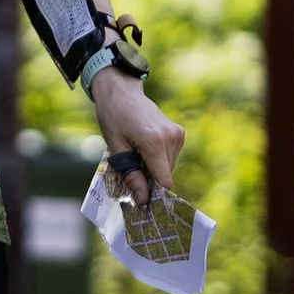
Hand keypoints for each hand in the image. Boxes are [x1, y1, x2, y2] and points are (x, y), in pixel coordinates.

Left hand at [90, 70, 184, 207]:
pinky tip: (146, 147)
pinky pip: (171, 157)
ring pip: (169, 167)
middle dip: (151, 179)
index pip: (164, 181)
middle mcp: (170, 138)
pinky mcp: (179, 132)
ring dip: (155, 168)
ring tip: (138, 154)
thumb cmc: (113, 119)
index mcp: (153, 142)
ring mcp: (177, 134)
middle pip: (166, 175)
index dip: (154, 194)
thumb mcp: (116, 150)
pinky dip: (160, 159)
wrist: (121, 92)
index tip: (143, 202)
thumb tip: (143, 201)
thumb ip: (131, 176)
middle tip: (132, 170)